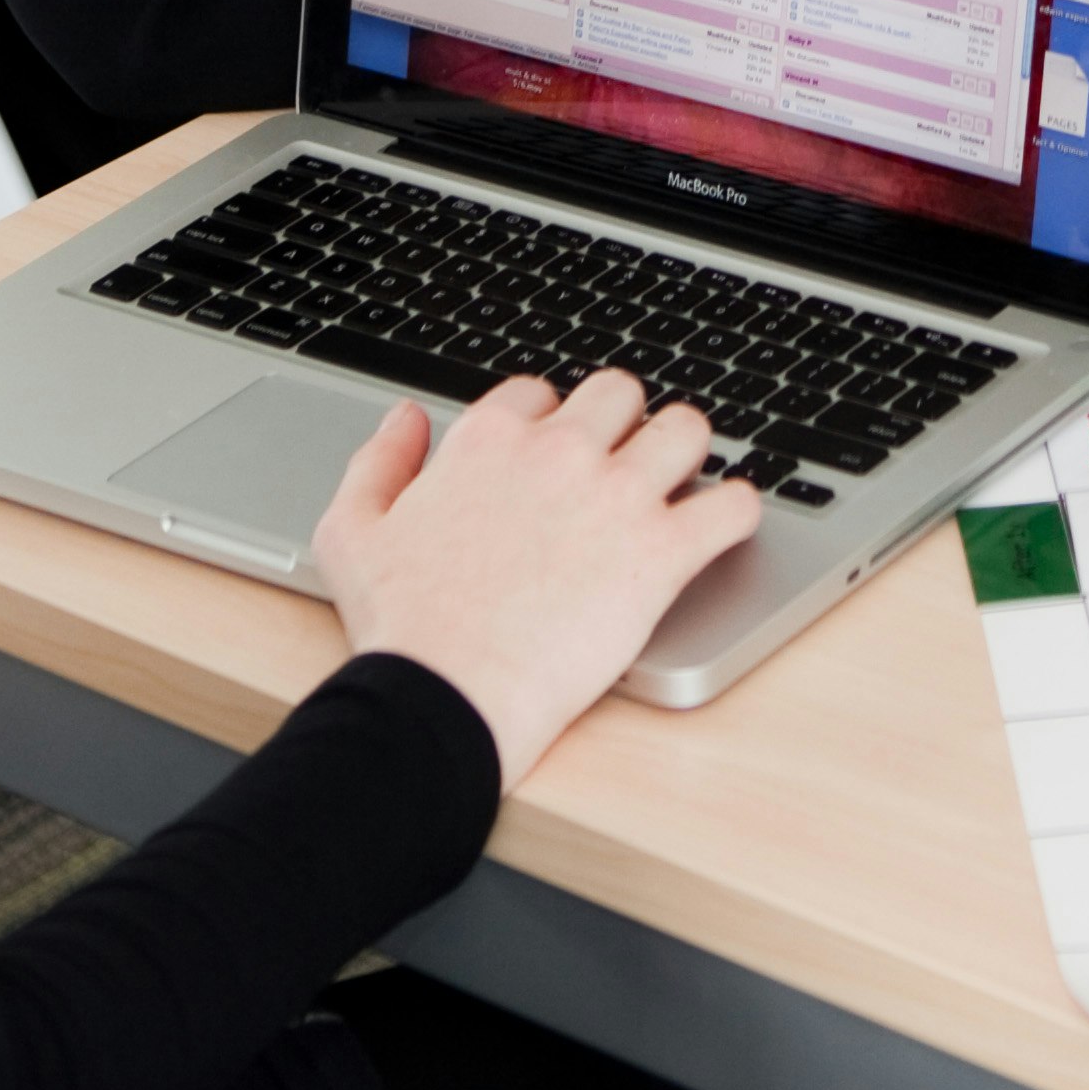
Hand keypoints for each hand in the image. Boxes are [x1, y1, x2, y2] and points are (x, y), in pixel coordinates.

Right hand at [312, 373, 761, 784]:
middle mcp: (559, 452)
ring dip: (686, 453)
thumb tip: (407, 420)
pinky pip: (733, 505)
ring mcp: (616, 497)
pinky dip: (737, 512)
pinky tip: (723, 528)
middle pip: (621, 394)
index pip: (540, 393)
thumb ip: (378, 463)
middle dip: (625, 424)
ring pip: (686, 430)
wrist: (446, 696)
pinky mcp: (661, 553)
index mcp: (489, 441)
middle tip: (625, 464)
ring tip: (681, 485)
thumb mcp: (352, 533)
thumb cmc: (402, 628)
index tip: (554, 457)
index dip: (550, 424)